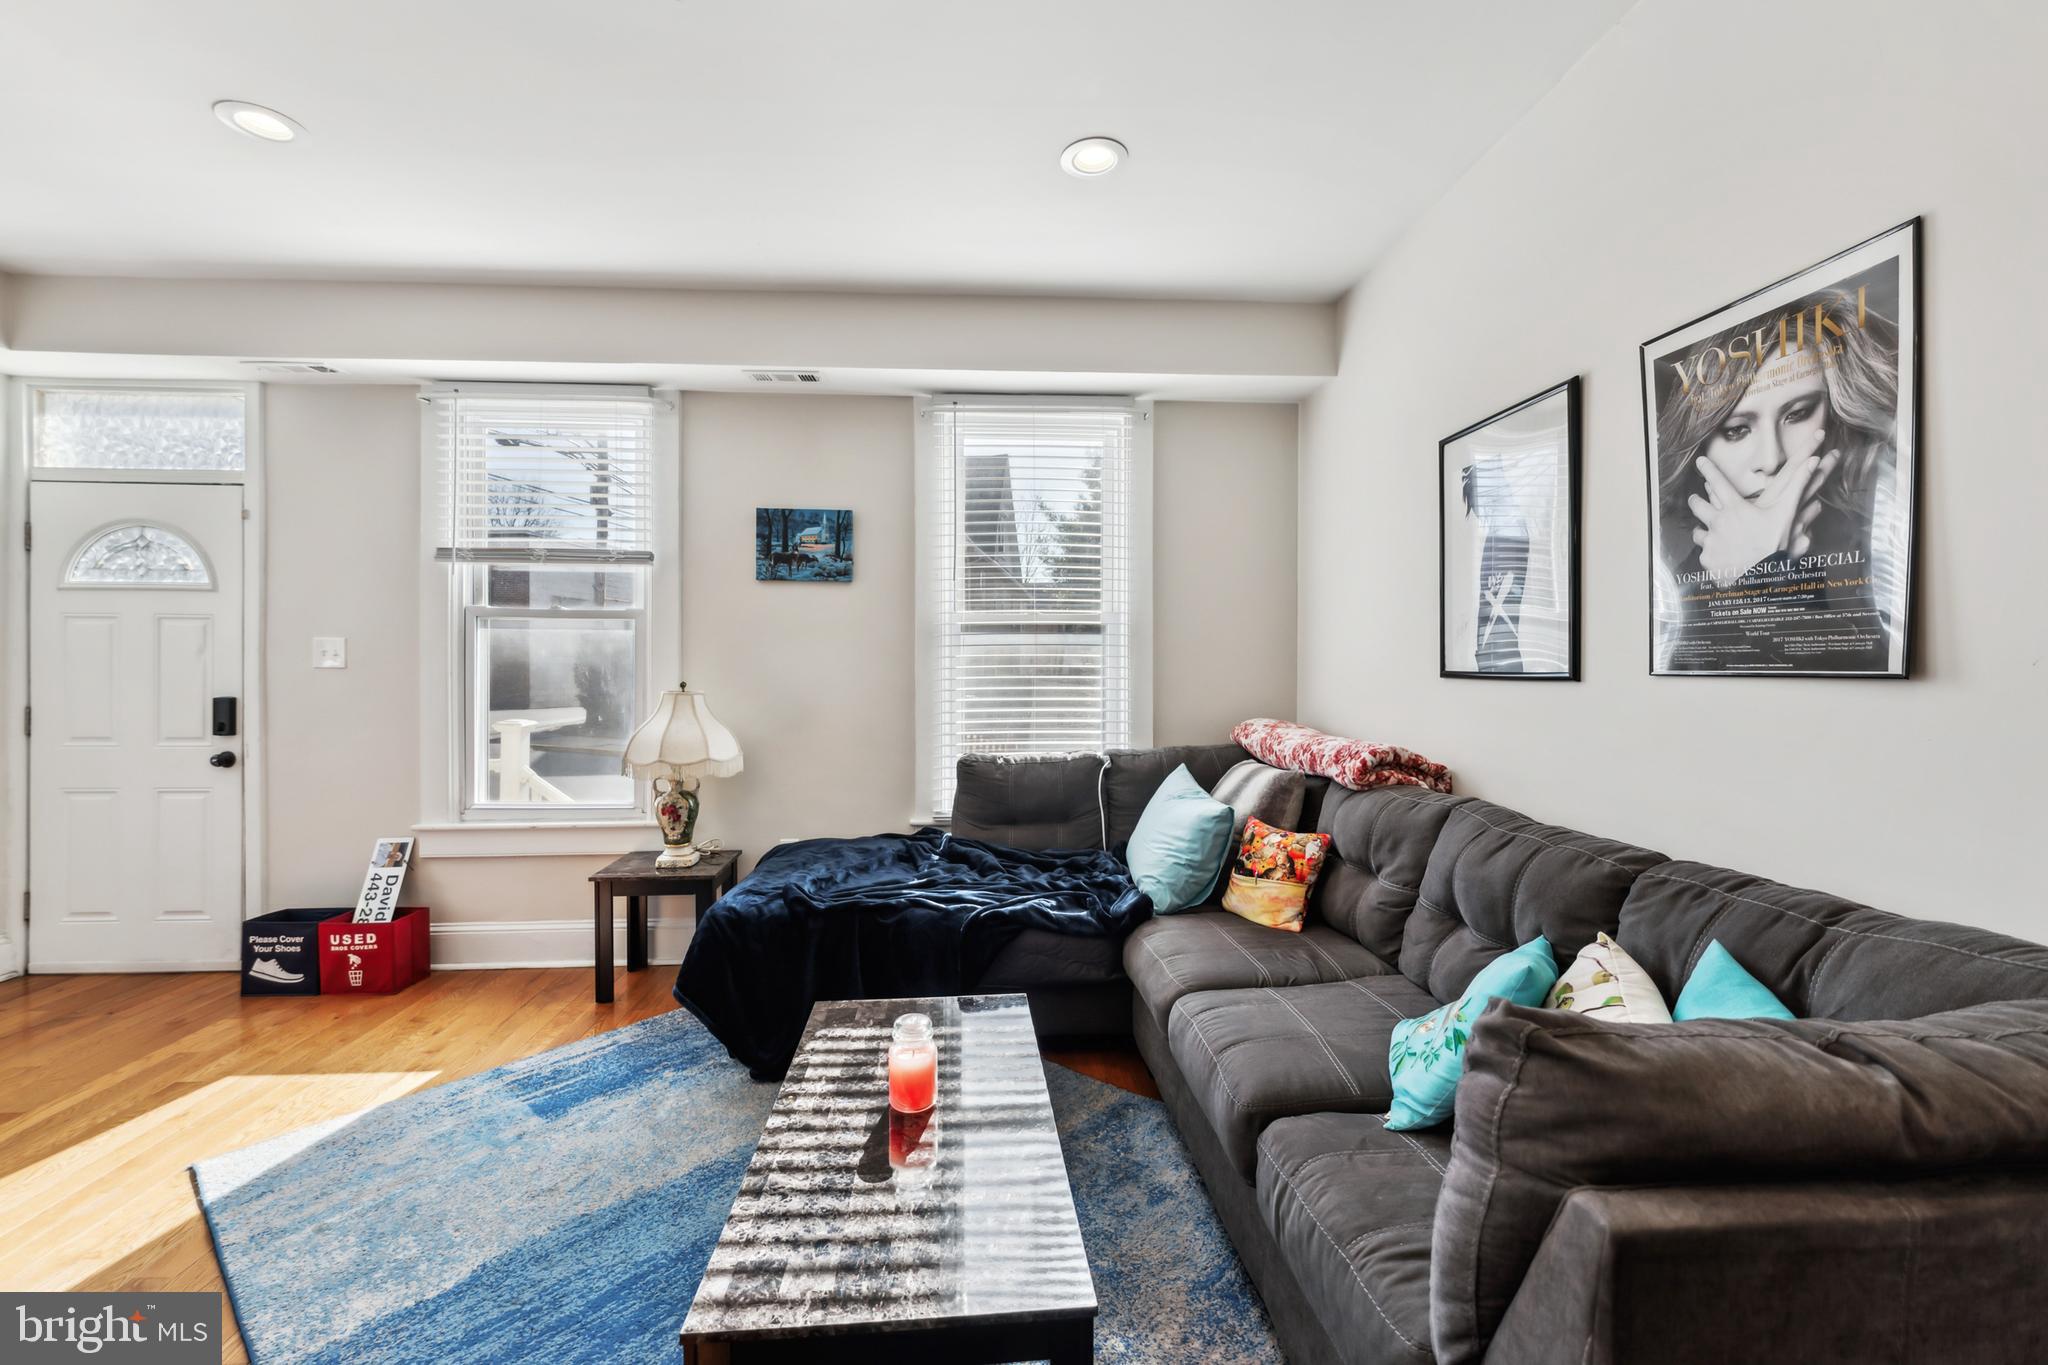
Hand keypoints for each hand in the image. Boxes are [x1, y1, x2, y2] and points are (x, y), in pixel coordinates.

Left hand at [1688, 450, 1838, 583]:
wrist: (1761, 578)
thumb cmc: (1774, 545)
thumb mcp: (1786, 514)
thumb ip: (1797, 487)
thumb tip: (1813, 461)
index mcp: (1735, 509)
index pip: (1717, 483)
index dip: (1708, 469)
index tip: (1699, 461)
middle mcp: (1718, 523)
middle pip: (1697, 505)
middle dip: (1695, 501)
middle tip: (1695, 499)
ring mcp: (1710, 541)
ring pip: (1698, 531)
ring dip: (1703, 531)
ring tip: (1711, 534)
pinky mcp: (1706, 559)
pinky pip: (1703, 553)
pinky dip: (1710, 553)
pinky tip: (1721, 557)